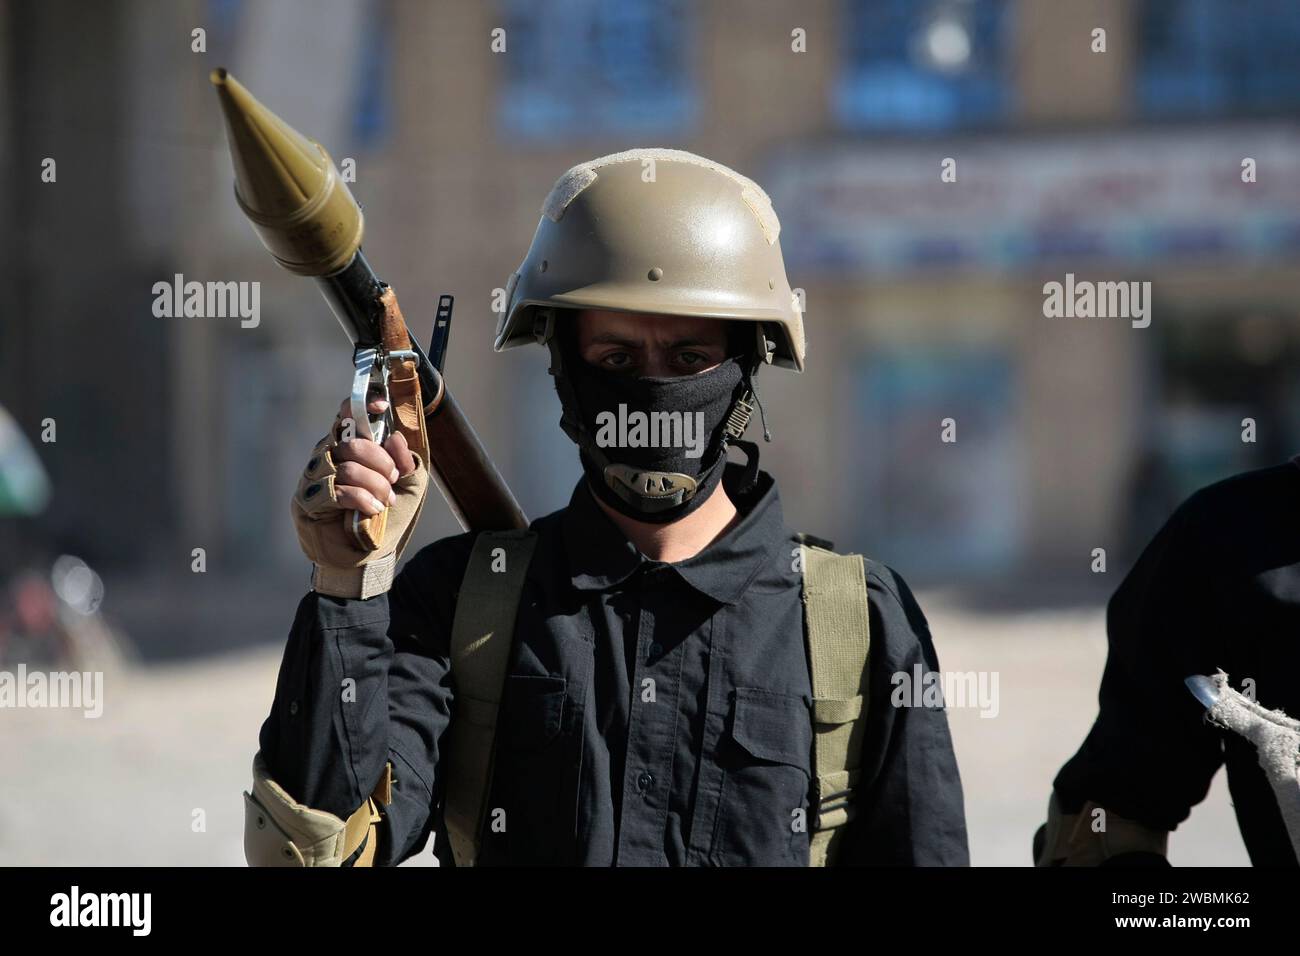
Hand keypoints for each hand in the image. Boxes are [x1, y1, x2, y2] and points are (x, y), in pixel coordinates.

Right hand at [291, 389, 430, 597]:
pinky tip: (372, 511)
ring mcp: (314, 479)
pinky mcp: (307, 502)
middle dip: (380, 462)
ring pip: (346, 466)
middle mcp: (327, 458)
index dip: (362, 405)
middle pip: (351, 441)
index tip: (382, 406)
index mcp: (349, 448)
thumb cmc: (386, 521)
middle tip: (393, 482)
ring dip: (374, 484)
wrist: (368, 561)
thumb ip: (406, 461)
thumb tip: (395, 436)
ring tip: (384, 502)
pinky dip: (360, 498)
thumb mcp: (408, 488)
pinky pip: (335, 489)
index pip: (346, 416)